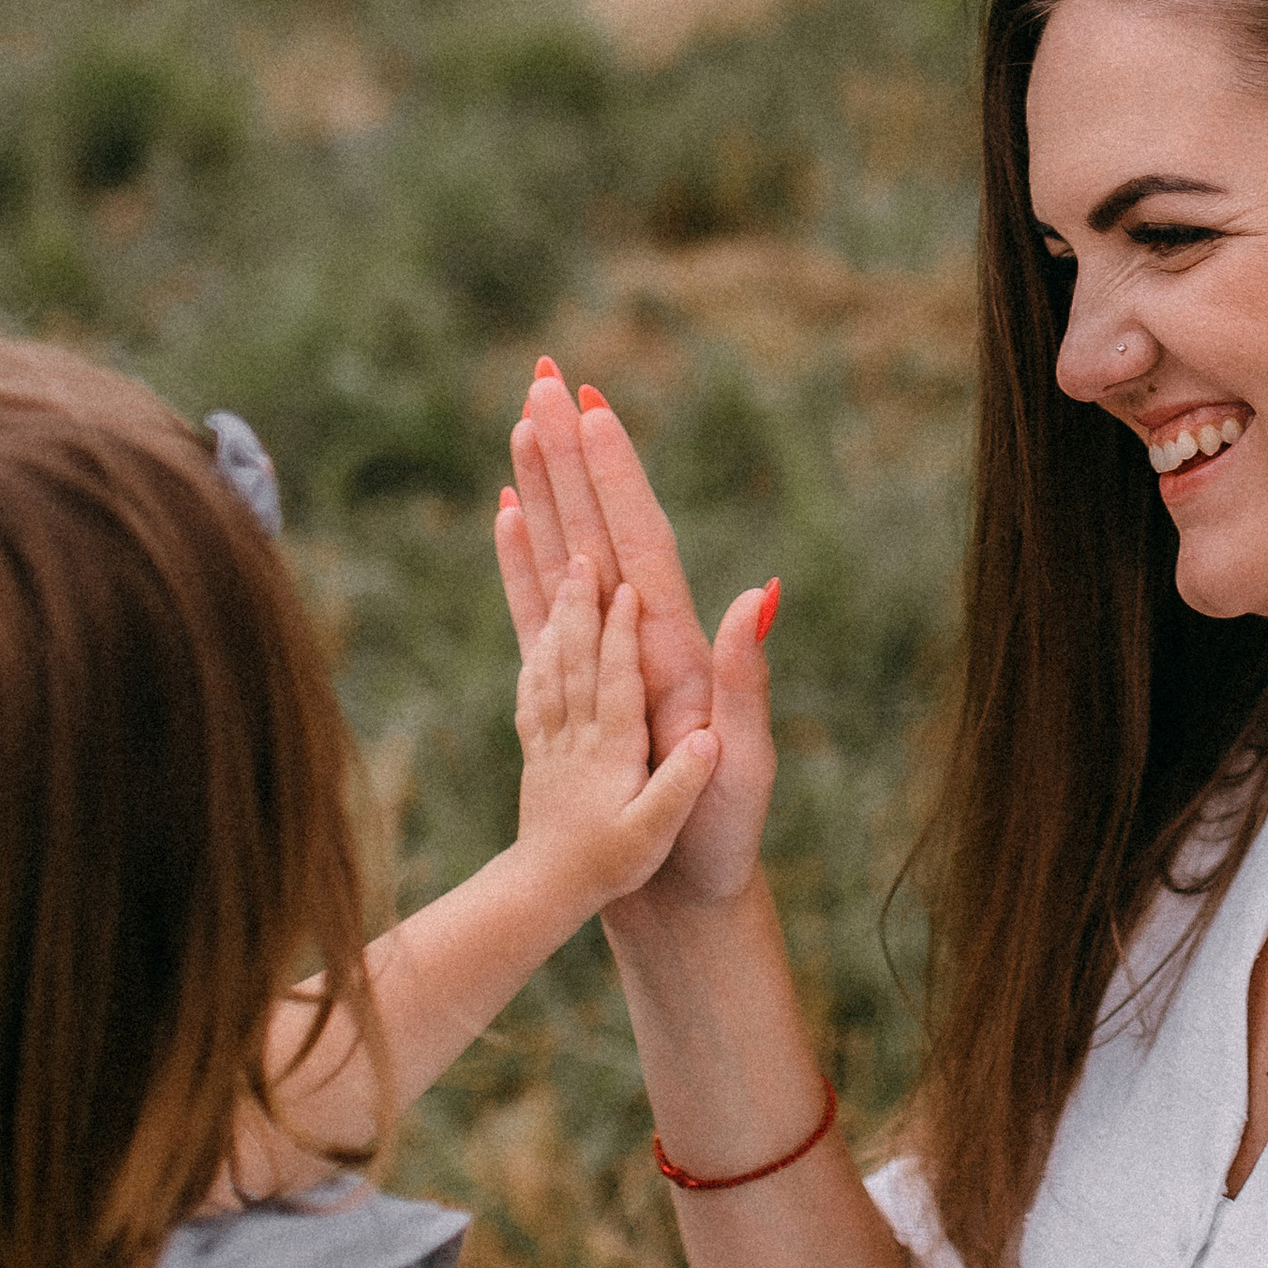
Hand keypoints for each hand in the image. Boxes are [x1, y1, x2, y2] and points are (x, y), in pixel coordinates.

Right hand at [499, 364, 776, 906]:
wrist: (687, 895)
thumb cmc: (720, 837)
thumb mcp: (740, 760)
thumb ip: (745, 677)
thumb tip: (759, 592)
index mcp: (674, 645)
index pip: (641, 538)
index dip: (617, 473)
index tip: (593, 404)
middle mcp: (640, 635)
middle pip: (599, 523)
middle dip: (572, 449)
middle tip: (545, 372)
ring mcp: (608, 653)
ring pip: (567, 547)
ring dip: (546, 483)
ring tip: (523, 416)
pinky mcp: (577, 682)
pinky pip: (539, 605)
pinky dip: (522, 555)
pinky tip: (508, 509)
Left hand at [515, 556, 719, 926]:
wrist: (545, 896)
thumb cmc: (613, 865)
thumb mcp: (658, 831)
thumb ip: (683, 780)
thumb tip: (708, 736)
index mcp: (612, 750)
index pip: (616, 679)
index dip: (619, 632)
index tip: (624, 586)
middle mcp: (576, 735)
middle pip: (574, 656)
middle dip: (576, 600)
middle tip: (579, 550)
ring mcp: (550, 739)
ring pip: (547, 662)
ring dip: (551, 610)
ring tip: (554, 572)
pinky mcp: (536, 751)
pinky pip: (531, 689)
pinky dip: (533, 652)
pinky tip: (535, 633)